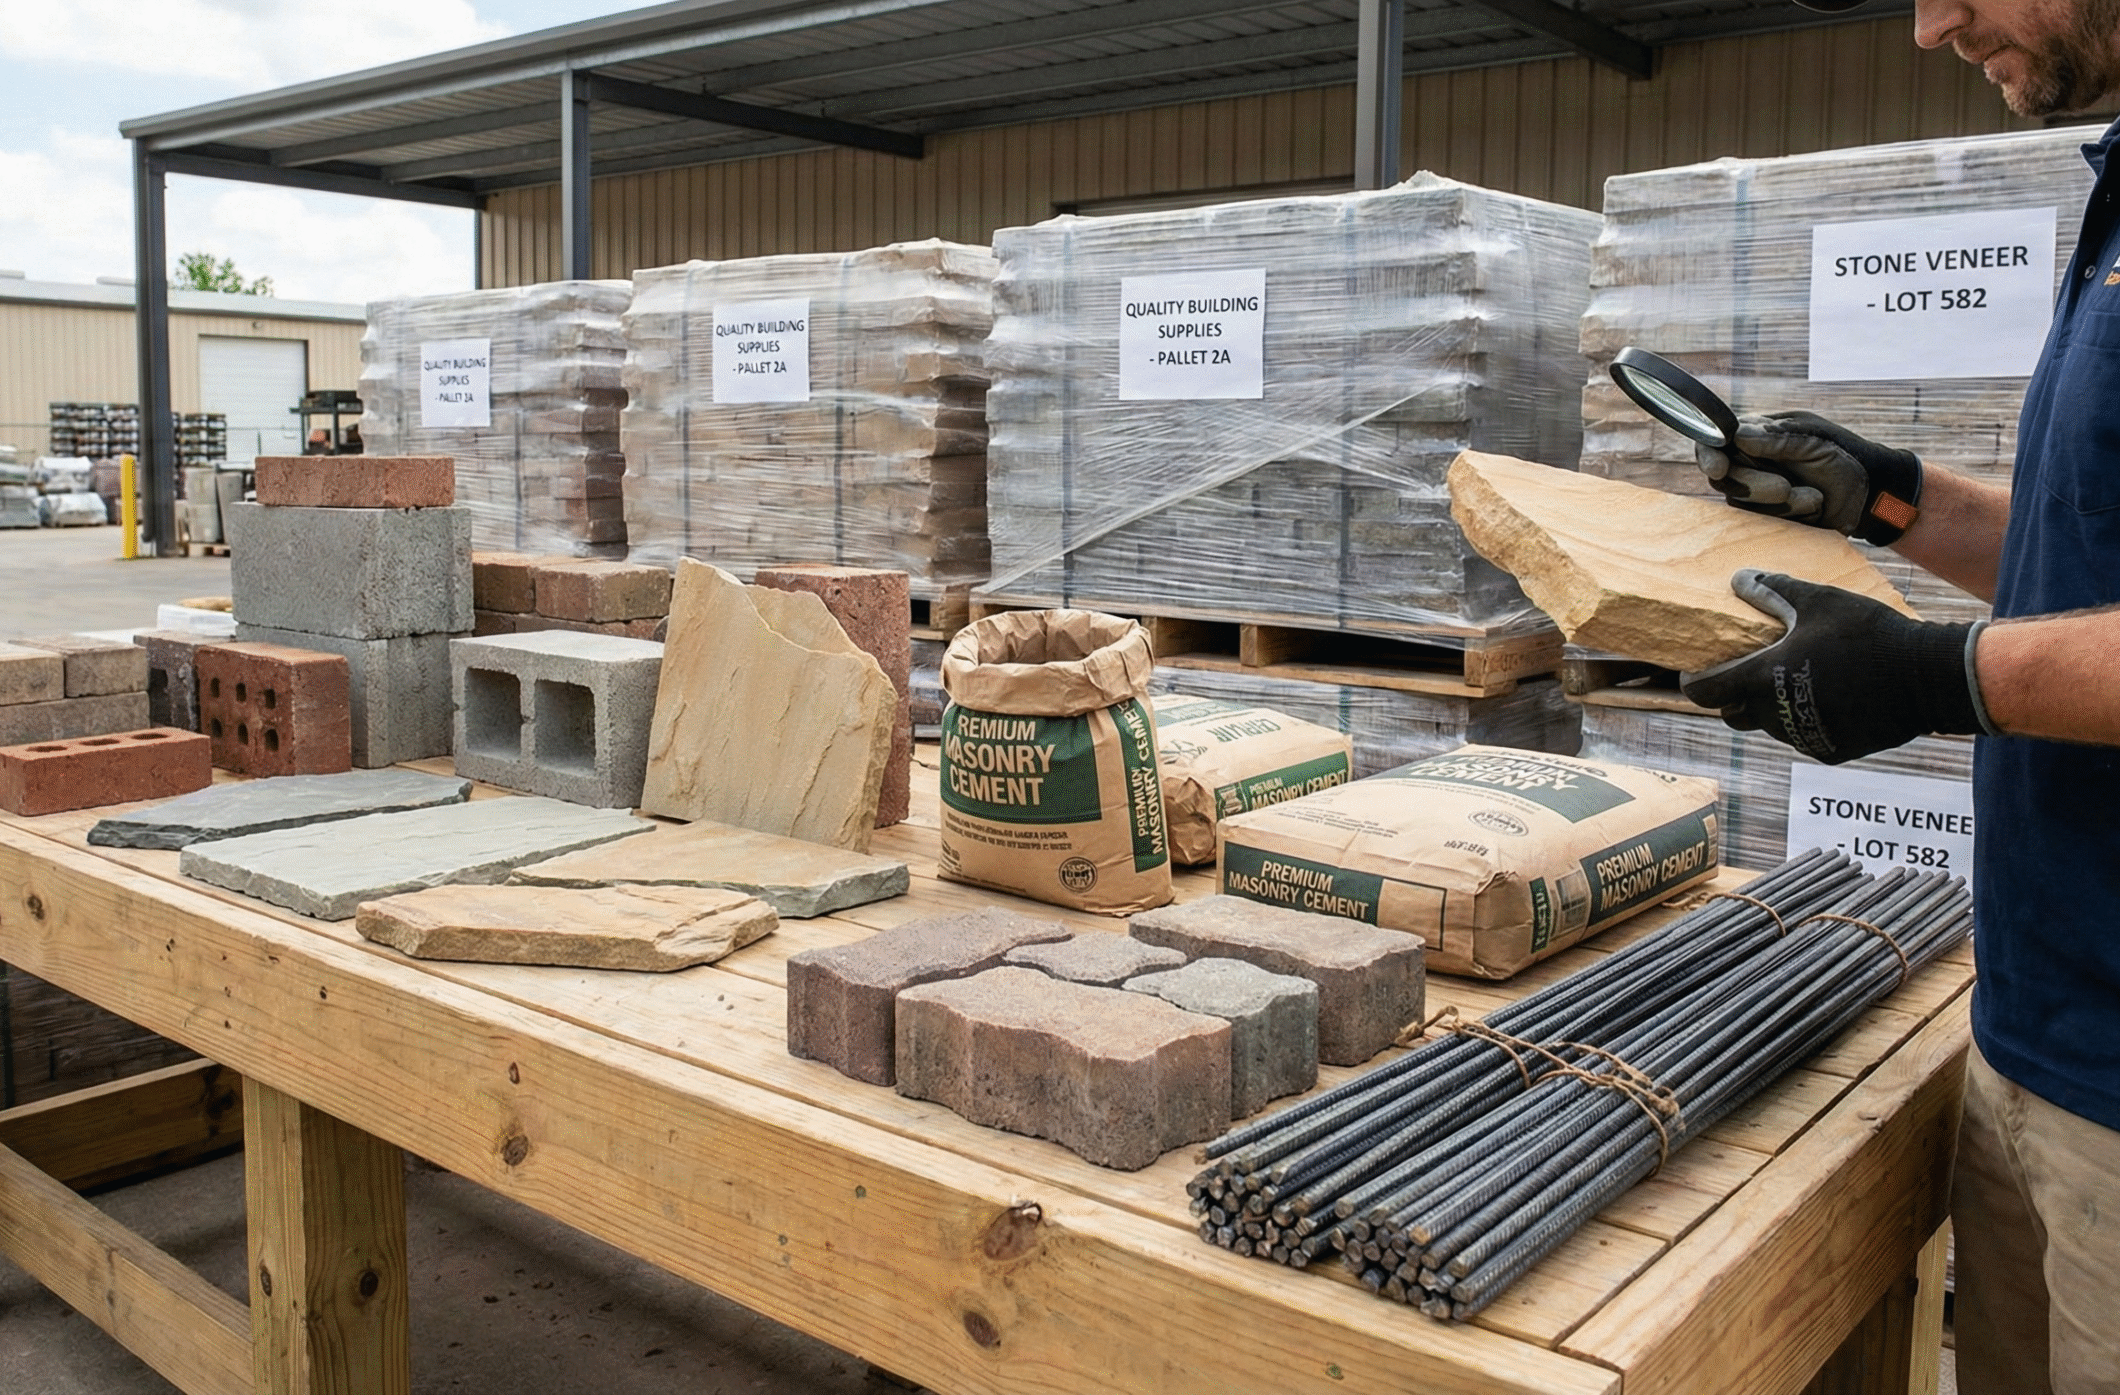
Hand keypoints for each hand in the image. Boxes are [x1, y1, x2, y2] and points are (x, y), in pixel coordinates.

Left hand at [1679, 571, 1993, 763]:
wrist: (1924, 677)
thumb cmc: (1867, 634)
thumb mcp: (1818, 602)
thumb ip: (1773, 591)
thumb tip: (1738, 578)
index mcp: (1762, 680)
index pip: (1705, 693)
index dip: (1695, 684)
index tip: (1696, 673)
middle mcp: (1775, 716)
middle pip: (1733, 714)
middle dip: (1734, 697)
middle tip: (1750, 673)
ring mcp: (1802, 738)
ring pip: (1769, 727)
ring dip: (1772, 709)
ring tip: (1796, 680)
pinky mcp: (1829, 752)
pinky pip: (1803, 738)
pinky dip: (1806, 721)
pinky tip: (1829, 698)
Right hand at [1694, 411, 1923, 545]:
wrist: (1872, 493)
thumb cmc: (1845, 456)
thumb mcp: (1815, 440)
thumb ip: (1777, 438)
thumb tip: (1737, 436)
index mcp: (1756, 435)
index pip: (1715, 441)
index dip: (1709, 454)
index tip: (1719, 467)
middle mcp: (1749, 463)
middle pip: (1723, 476)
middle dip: (1753, 484)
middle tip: (1785, 486)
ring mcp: (1756, 491)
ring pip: (1740, 501)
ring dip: (1779, 502)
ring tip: (1814, 497)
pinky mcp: (1767, 517)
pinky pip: (1759, 520)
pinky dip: (1789, 514)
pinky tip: (1813, 506)